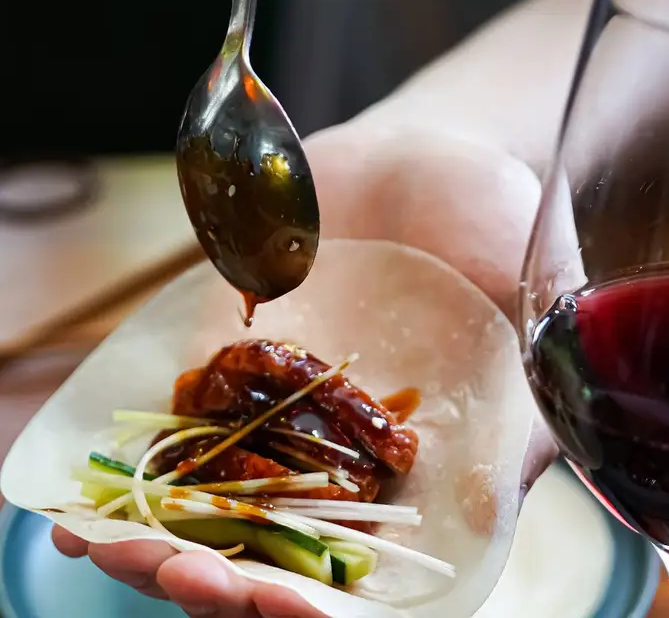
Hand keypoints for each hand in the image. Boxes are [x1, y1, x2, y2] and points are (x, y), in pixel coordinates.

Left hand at [52, 122, 557, 615]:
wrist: (430, 154)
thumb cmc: (498, 223)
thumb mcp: (531, 307)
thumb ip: (517, 407)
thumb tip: (488, 505)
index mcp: (428, 460)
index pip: (375, 566)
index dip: (326, 601)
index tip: (279, 602)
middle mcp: (352, 448)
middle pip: (281, 545)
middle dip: (225, 572)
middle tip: (176, 575)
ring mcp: (289, 406)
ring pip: (218, 499)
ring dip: (160, 533)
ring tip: (104, 547)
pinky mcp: (240, 355)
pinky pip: (183, 420)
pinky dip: (134, 461)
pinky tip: (79, 492)